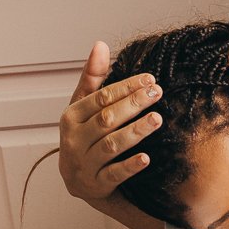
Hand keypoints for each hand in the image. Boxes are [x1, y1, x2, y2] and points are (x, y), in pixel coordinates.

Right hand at [57, 41, 163, 202]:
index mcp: (71, 117)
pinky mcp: (97, 184)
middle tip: (157, 93)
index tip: (150, 79)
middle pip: (107, 119)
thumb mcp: (83, 107)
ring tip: (157, 119)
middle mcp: (74, 139)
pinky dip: (129, 166)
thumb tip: (101, 44)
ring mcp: (84, 163)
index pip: (101, 98)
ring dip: (134, 132)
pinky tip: (146, 158)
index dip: (126, 87)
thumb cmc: (84, 135)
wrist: (78, 181)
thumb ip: (93, 78)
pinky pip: (114, 174)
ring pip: (111, 145)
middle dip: (133, 105)